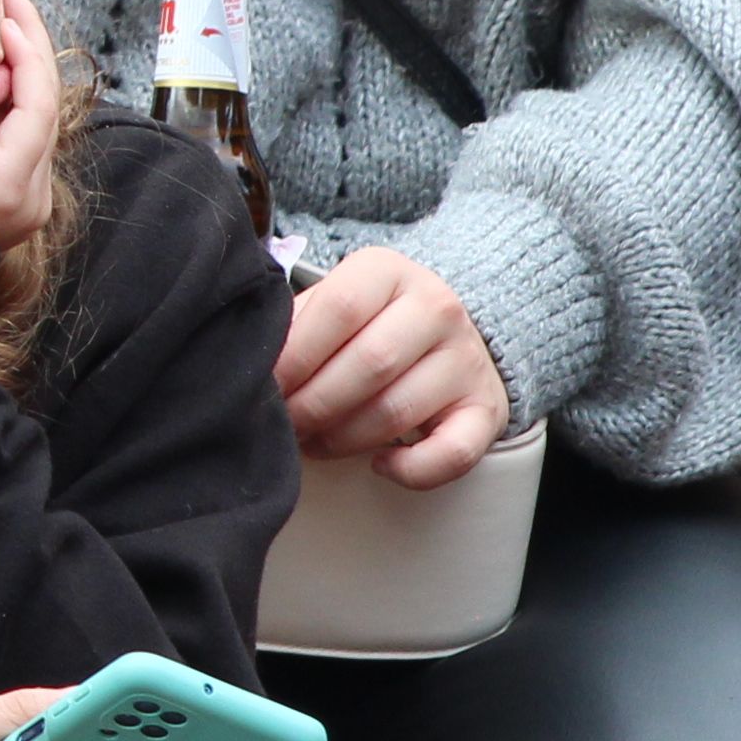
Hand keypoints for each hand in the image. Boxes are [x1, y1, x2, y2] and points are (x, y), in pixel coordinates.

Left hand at [280, 246, 510, 488]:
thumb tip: (253, 369)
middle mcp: (437, 306)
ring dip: (345, 438)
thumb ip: (293, 327)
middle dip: (314, 405)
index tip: (265, 387)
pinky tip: (380, 464)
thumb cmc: (362, 325)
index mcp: (388, 271)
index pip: (339, 309)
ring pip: (399, 409)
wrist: (439, 336)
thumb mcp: (328, 306)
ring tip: (314, 443)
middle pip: (369, 364)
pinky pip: (454, 452)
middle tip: (285, 424)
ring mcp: (468, 358)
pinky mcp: (487, 408)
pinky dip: (412, 469)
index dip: (295, 357)